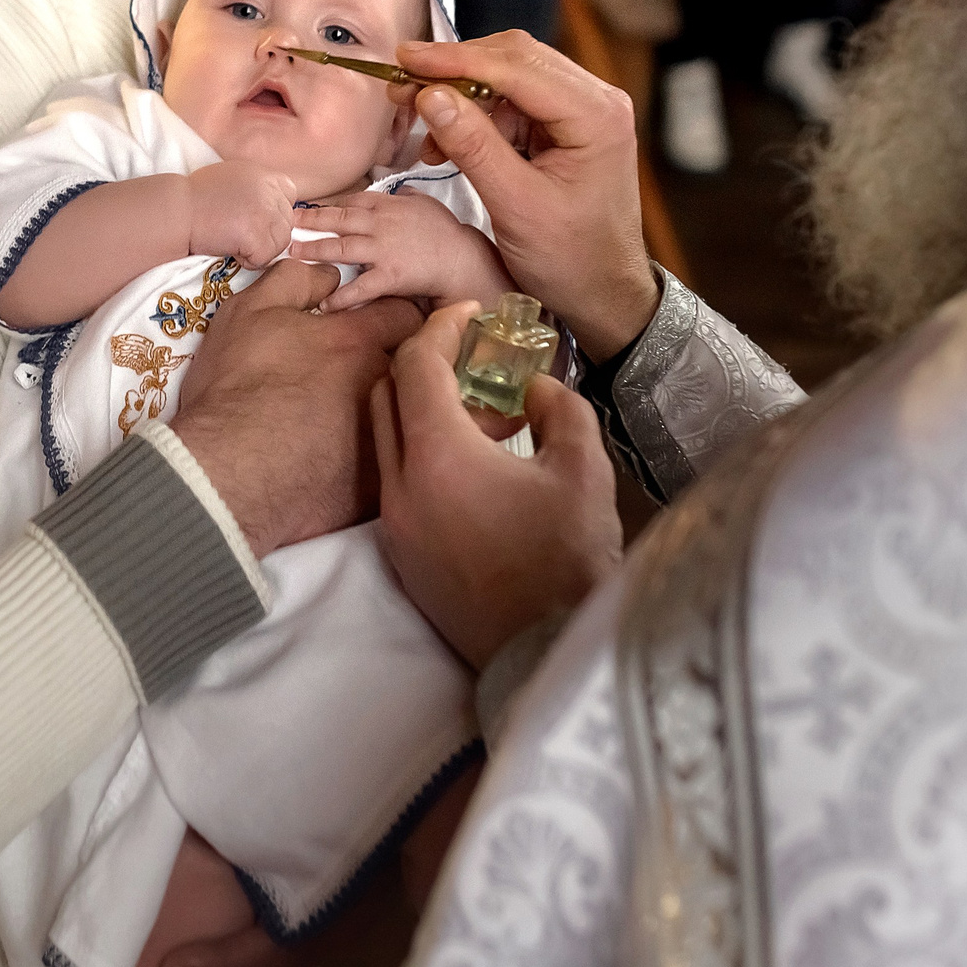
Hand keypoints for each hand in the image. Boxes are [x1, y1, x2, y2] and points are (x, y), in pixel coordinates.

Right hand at [173, 260, 422, 553]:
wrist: (225, 471)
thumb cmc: (236, 386)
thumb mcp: (251, 311)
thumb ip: (298, 281)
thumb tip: (331, 277)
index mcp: (359, 342)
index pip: (404, 316)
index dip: (391, 317)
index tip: (374, 326)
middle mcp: (384, 388)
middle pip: (412, 369)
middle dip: (395, 366)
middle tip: (358, 375)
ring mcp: (387, 440)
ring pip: (406, 419)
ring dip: (389, 415)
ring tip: (349, 421)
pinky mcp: (378, 489)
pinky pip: (393, 468)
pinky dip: (377, 462)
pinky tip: (346, 464)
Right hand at [184, 160, 296, 265]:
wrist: (176, 211)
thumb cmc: (194, 198)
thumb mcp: (230, 178)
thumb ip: (254, 188)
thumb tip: (268, 207)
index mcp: (262, 174)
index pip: (290, 194)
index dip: (275, 212)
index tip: (255, 220)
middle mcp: (269, 190)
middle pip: (287, 222)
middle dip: (267, 235)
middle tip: (240, 236)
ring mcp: (265, 212)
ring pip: (280, 242)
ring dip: (259, 249)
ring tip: (234, 244)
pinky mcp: (257, 234)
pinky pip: (264, 258)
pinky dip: (248, 261)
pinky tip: (230, 250)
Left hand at [287, 191, 512, 313]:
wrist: (463, 261)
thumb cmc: (446, 234)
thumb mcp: (426, 205)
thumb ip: (407, 197)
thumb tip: (399, 190)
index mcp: (389, 205)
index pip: (351, 201)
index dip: (327, 206)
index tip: (307, 209)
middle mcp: (382, 224)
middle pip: (339, 220)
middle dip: (310, 221)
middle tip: (287, 224)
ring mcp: (384, 249)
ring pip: (342, 248)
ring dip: (314, 250)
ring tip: (292, 254)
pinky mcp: (390, 275)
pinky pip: (361, 287)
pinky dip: (341, 296)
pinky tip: (324, 304)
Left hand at [372, 303, 621, 669]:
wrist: (547, 652)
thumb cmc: (569, 561)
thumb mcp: (582, 468)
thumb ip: (559, 409)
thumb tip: (535, 388)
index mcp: (438, 457)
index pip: (416, 366)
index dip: (440, 328)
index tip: (468, 314)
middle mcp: (400, 488)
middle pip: (385, 396)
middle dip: (420, 362)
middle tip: (464, 352)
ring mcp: (394, 526)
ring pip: (384, 441)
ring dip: (416, 410)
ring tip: (471, 408)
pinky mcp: (400, 558)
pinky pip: (393, 483)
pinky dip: (416, 454)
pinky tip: (466, 462)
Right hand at [391, 33, 659, 358]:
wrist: (602, 293)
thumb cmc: (571, 260)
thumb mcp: (516, 205)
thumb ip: (473, 146)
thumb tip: (430, 95)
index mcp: (597, 114)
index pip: (519, 66)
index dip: (458, 60)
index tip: (407, 59)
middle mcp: (596, 100)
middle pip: (515, 60)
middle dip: (455, 72)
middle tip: (403, 86)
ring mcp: (582, 111)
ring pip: (509, 78)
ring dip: (461, 97)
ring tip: (420, 123)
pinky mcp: (564, 127)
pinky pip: (512, 104)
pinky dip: (475, 119)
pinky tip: (446, 144)